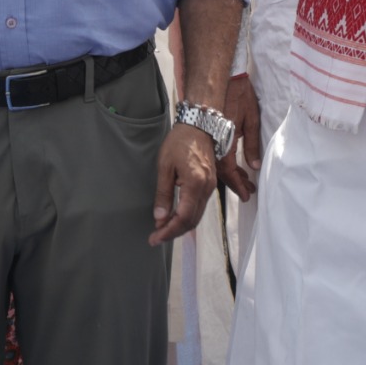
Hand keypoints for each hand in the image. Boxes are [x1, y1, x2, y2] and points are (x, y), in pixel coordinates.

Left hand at [152, 121, 218, 244]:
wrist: (199, 126)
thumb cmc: (180, 142)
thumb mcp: (165, 166)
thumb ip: (163, 194)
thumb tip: (160, 218)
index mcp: (195, 183)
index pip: (184, 217)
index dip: (169, 231)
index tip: (155, 238)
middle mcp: (206, 188)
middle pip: (192, 221)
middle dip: (174, 233)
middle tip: (155, 238)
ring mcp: (210, 187)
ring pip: (197, 216)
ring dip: (180, 226)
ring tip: (162, 231)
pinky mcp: (210, 184)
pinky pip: (200, 207)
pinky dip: (187, 217)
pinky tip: (174, 218)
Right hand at [218, 72, 260, 197]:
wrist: (222, 78)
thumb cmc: (239, 95)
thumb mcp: (251, 119)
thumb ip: (252, 145)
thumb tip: (254, 166)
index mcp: (224, 141)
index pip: (229, 171)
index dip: (238, 185)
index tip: (247, 195)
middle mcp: (214, 143)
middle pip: (222, 172)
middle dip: (236, 183)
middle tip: (248, 191)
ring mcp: (210, 139)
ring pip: (218, 165)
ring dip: (231, 175)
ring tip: (244, 182)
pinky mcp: (210, 135)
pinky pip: (216, 155)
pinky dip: (225, 164)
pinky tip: (233, 167)